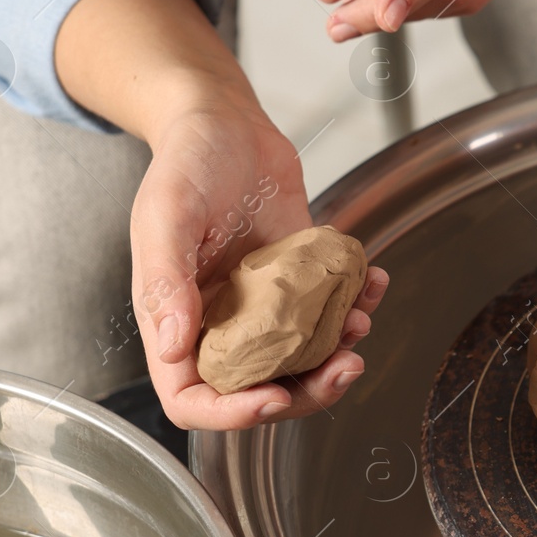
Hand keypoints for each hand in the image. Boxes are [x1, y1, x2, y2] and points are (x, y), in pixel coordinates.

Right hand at [130, 101, 388, 430]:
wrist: (227, 123)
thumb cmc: (185, 162)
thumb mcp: (165, 215)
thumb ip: (162, 282)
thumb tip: (171, 346)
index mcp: (176, 320)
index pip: (193, 398)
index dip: (231, 413)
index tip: (274, 397)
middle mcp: (219, 323)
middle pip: (259, 389)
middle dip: (308, 390)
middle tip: (348, 366)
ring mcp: (262, 306)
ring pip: (303, 358)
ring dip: (339, 352)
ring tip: (363, 318)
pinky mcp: (298, 282)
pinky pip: (329, 312)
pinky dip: (357, 305)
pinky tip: (374, 282)